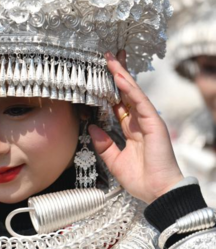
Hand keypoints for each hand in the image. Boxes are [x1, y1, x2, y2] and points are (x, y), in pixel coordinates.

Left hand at [89, 50, 183, 203]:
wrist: (157, 192)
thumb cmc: (140, 179)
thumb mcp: (113, 160)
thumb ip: (103, 144)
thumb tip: (91, 127)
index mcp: (130, 130)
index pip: (118, 105)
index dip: (108, 91)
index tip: (99, 76)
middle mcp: (139, 123)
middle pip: (126, 93)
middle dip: (117, 74)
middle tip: (107, 56)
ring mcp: (147, 121)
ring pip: (132, 93)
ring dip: (121, 75)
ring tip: (111, 58)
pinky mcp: (153, 123)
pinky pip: (140, 102)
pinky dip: (129, 89)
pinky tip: (120, 77)